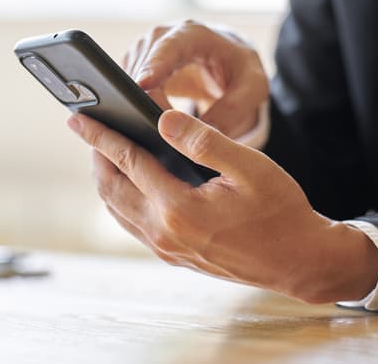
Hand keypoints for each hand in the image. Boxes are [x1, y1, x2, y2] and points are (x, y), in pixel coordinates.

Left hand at [67, 110, 377, 303]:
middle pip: (111, 188)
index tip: (77, 117)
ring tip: (104, 150)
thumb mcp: (250, 168)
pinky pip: (133, 223)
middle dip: (95, 156)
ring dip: (106, 178)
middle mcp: (164, 232)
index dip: (100, 135)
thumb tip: (163, 118)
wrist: (299, 261)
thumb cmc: (281, 210)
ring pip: (118, 209)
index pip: (127, 161)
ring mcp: (167, 248)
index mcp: (179, 208)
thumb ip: (204, 141)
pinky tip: (131, 181)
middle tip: (87, 128)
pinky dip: (122, 198)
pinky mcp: (173, 256)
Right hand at [124, 20, 267, 139]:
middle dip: (141, 94)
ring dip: (135, 103)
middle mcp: (165, 37)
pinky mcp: (140, 68)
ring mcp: (149, 52)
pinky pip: (128, 87)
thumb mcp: (252, 89)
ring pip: (130, 77)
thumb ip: (231, 111)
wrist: (230, 64)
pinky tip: (143, 125)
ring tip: (149, 130)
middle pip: (142, 63)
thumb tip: (200, 138)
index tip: (141, 86)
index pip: (169, 47)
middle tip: (147, 126)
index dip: (154, 65)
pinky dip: (133, 106)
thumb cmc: (242, 72)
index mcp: (195, 35)